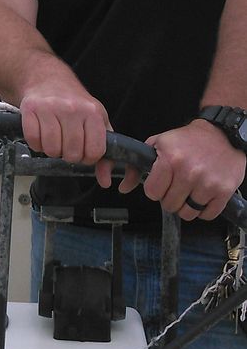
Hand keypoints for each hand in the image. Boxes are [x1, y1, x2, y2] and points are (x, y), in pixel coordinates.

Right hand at [19, 84, 113, 186]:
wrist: (46, 78)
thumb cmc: (74, 103)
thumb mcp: (96, 121)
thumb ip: (104, 152)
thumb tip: (105, 180)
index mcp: (93, 113)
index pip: (95, 152)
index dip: (88, 157)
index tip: (83, 151)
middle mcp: (73, 109)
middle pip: (72, 154)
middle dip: (68, 155)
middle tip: (66, 144)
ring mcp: (50, 108)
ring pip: (51, 149)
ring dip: (51, 150)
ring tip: (54, 138)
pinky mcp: (31, 108)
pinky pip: (33, 140)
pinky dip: (35, 143)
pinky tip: (40, 133)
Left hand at [119, 119, 245, 218]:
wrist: (222, 133)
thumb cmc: (189, 140)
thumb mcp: (159, 144)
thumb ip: (138, 165)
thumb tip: (124, 188)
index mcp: (170, 159)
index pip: (152, 192)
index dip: (156, 190)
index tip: (163, 183)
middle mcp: (189, 171)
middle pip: (169, 205)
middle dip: (171, 198)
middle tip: (179, 186)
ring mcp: (207, 182)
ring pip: (187, 214)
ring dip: (187, 206)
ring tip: (191, 191)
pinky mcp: (224, 190)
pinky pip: (207, 215)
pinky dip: (204, 210)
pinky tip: (204, 195)